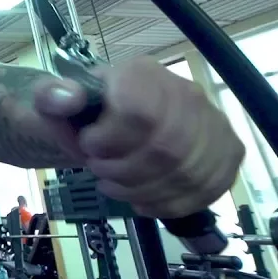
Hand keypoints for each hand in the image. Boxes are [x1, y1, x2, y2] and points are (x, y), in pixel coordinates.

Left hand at [34, 57, 243, 218]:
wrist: (104, 128)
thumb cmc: (80, 115)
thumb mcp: (51, 102)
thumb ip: (50, 96)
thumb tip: (67, 97)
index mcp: (142, 74)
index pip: (139, 112)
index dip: (110, 140)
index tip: (89, 146)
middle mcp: (185, 92)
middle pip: (167, 148)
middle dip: (125, 170)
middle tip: (100, 169)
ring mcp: (211, 122)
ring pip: (188, 173)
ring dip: (143, 189)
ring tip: (116, 184)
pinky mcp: (226, 152)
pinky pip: (208, 189)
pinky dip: (168, 204)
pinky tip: (143, 199)